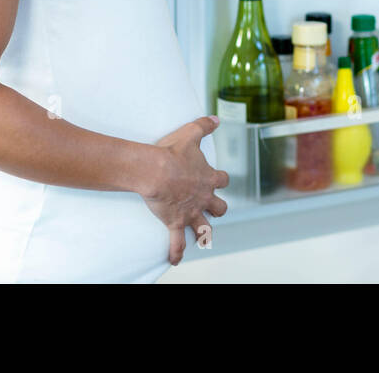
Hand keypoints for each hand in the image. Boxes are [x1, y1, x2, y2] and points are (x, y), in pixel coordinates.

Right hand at [142, 116, 228, 265]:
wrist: (156, 171)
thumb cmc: (171, 152)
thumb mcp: (191, 134)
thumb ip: (204, 125)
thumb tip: (216, 118)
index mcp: (208, 178)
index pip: (222, 180)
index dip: (221, 180)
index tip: (218, 179)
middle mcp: (203, 197)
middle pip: (219, 207)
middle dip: (217, 208)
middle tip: (213, 207)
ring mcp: (191, 212)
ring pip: (204, 227)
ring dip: (204, 232)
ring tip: (203, 236)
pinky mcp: (176, 222)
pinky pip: (177, 242)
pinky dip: (176, 252)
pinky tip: (175, 261)